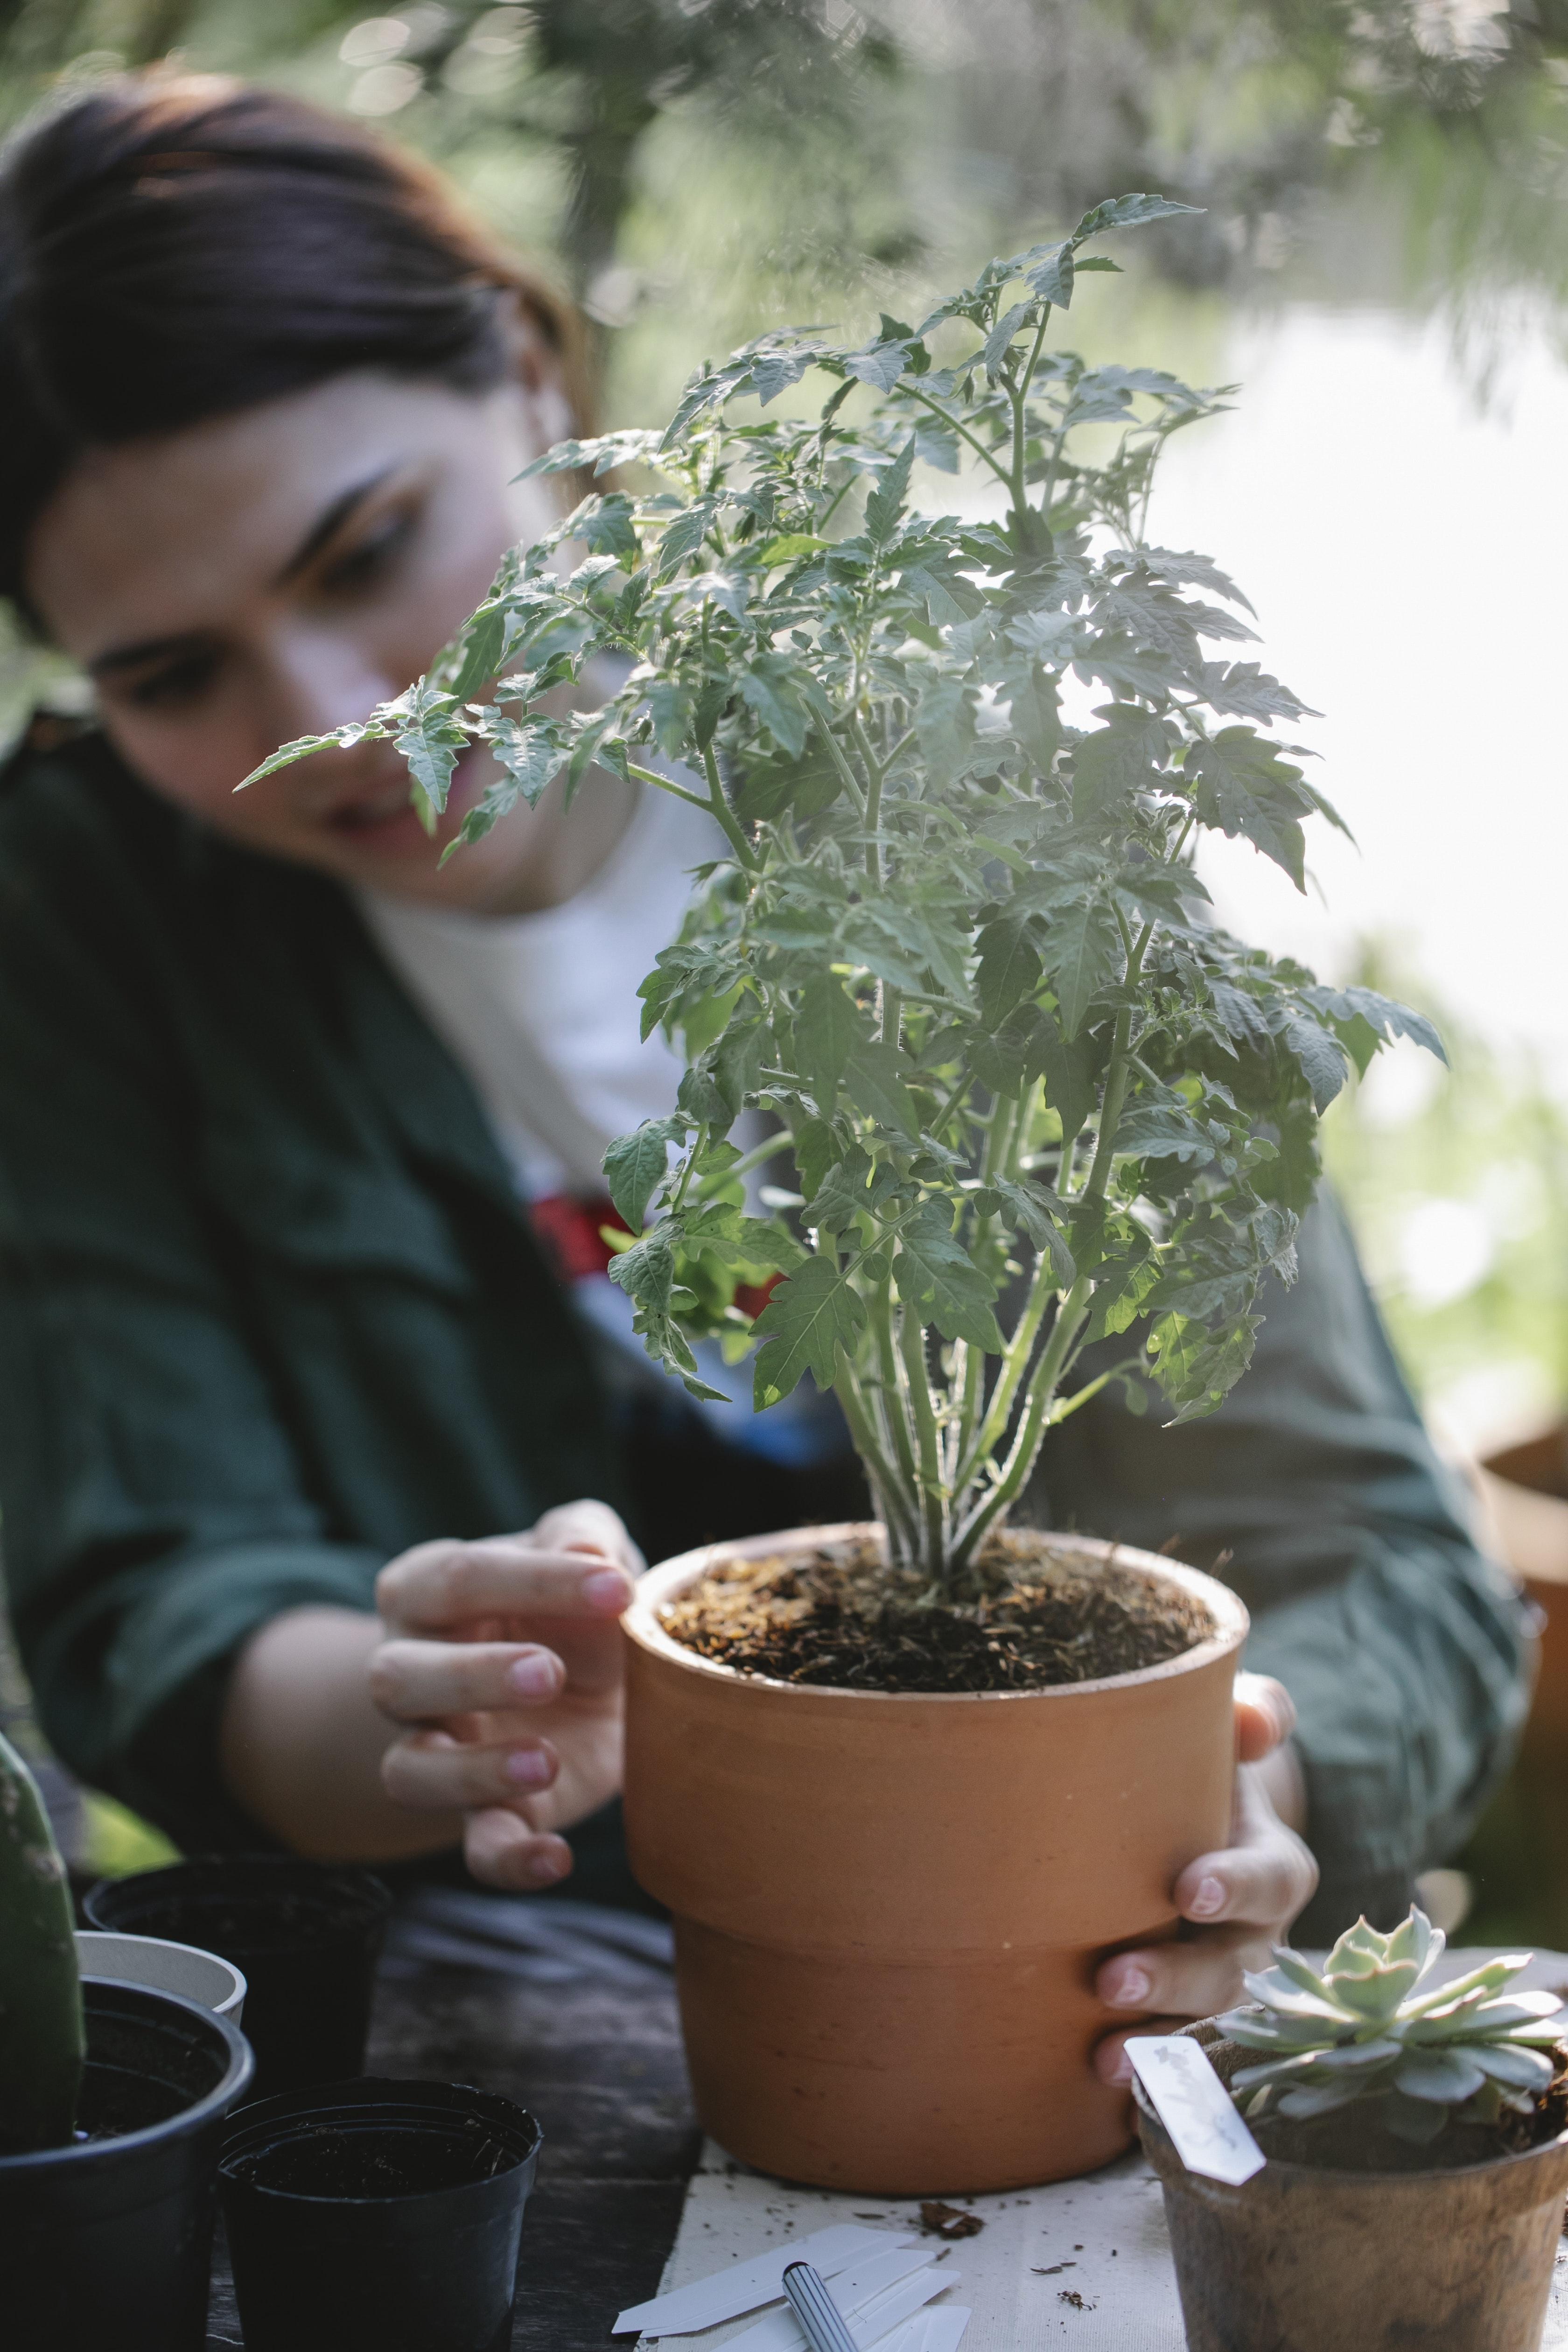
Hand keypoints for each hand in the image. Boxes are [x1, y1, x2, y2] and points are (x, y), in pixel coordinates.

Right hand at [368, 1500, 641, 1890]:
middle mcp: (410, 1670)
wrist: (595, 1683)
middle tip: (549, 1672)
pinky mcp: (481, 1813)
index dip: (537, 1581)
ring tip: (546, 1761)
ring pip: (411, 1772)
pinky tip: (558, 1857)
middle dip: (472, 1675)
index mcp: (428, 1588)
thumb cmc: (575, 1603)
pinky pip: (473, 1847)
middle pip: (401, 1677)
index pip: (462, 1577)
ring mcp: (436, 1749)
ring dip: (475, 1772)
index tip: (618, 1588)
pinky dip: (508, 1860)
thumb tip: (588, 1549)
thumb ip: (584, 1534)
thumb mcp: (588, 1553)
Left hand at [1092, 1672, 1317, 2085]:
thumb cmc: (1204, 1766)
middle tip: (1112, 1977)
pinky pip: (1177, 2054)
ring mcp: (1226, 1986)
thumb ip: (1253, 1713)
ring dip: (1155, 2040)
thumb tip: (1256, 1718)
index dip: (1235, 1885)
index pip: (1270, 1879)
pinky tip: (1095, 2088)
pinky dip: (1146, 2075)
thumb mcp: (1229, 1731)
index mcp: (1273, 1863)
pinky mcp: (1188, 2018)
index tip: (1187, 1888)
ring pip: (1205, 2025)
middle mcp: (1260, 1936)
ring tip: (1101, 2057)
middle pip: (1234, 1970)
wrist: (1184, 1822)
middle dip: (1177, 1979)